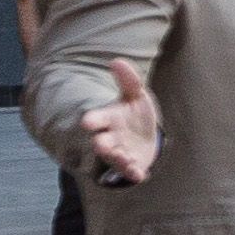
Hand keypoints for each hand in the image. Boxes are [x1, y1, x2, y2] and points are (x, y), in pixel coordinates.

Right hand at [78, 56, 161, 180]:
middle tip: (99, 144)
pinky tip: (140, 174)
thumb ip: (128, 81)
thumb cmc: (134, 114)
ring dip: (117, 159)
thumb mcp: (135, 96)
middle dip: (100, 144)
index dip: (92, 120)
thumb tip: (117, 61)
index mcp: (107, 118)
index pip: (95, 119)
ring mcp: (119, 152)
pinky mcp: (131, 165)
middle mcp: (109, 137)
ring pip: (113, 158)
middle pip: (100, 142)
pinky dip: (133, 173)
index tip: (87, 121)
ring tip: (124, 158)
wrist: (146, 136)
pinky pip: (130, 171)